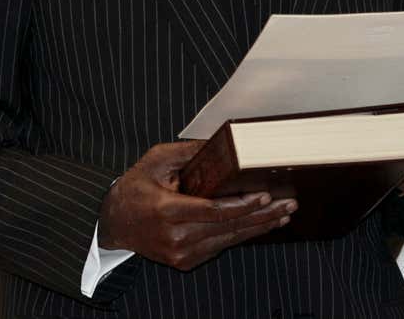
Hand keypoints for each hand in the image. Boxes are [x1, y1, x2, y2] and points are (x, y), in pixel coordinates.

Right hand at [97, 141, 295, 270]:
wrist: (115, 223)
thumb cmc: (136, 187)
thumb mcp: (155, 160)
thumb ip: (188, 152)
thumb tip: (222, 142)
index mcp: (166, 211)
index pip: (213, 211)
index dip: (241, 205)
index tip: (265, 195)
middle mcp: (174, 237)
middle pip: (227, 227)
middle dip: (262, 216)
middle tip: (289, 204)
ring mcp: (180, 253)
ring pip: (228, 240)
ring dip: (259, 228)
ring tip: (284, 214)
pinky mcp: (185, 261)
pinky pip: (220, 247)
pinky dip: (242, 235)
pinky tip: (262, 225)